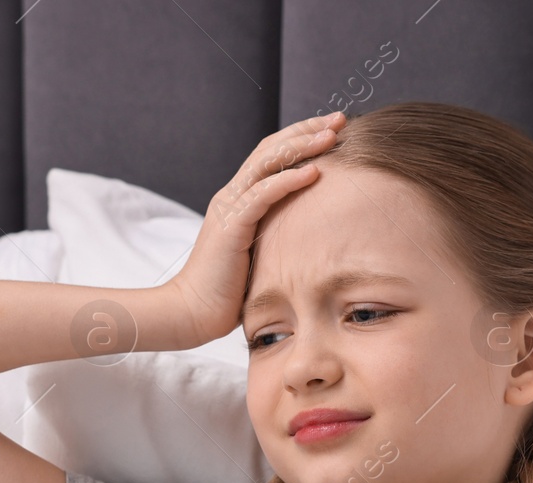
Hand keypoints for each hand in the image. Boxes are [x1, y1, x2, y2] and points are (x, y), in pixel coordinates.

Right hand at [162, 110, 345, 347]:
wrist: (192, 313)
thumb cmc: (227, 293)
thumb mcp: (259, 255)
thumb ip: (277, 237)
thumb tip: (311, 237)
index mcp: (239, 200)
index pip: (271, 156)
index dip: (301, 138)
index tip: (333, 129)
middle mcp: (232, 195)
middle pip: (271, 148)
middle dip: (306, 130)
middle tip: (340, 118)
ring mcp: (229, 208)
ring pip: (267, 163)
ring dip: (301, 146)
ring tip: (331, 135)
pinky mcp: (230, 227)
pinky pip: (261, 195)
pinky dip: (288, 180)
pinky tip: (313, 172)